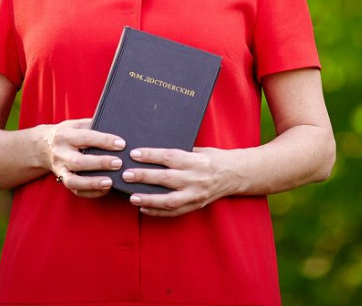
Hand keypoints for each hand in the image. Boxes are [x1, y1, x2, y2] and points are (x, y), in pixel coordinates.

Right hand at [43, 118, 125, 198]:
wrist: (43, 146)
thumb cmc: (68, 133)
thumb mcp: (76, 124)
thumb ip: (92, 126)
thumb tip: (116, 130)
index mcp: (64, 135)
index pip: (86, 137)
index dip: (104, 141)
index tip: (121, 144)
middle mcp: (60, 153)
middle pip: (79, 161)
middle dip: (100, 163)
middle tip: (119, 163)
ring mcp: (59, 169)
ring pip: (73, 180)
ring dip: (92, 183)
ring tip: (110, 182)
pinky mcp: (62, 180)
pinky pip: (76, 190)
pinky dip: (91, 192)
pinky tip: (105, 189)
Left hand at [122, 146, 239, 216]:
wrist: (235, 174)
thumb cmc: (213, 158)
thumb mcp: (198, 150)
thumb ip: (179, 154)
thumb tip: (152, 155)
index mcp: (196, 161)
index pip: (169, 157)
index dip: (150, 156)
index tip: (134, 154)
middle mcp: (196, 179)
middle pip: (166, 179)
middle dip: (144, 177)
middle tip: (126, 175)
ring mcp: (196, 195)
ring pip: (169, 200)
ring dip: (149, 199)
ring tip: (132, 197)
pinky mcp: (196, 206)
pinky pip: (174, 212)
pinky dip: (158, 212)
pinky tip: (144, 208)